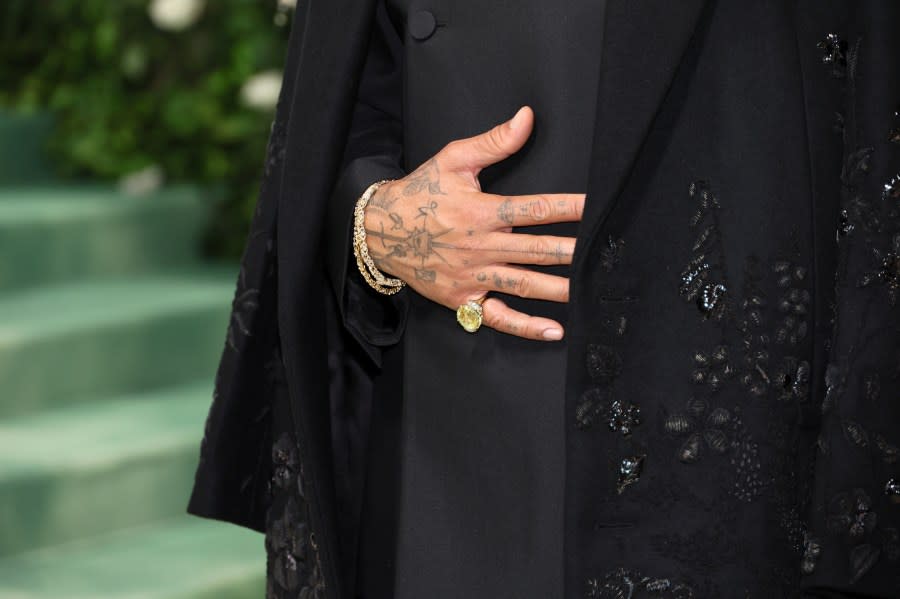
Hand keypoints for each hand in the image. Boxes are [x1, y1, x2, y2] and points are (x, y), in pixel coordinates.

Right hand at [363, 106, 583, 340]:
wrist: (378, 230)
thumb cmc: (418, 193)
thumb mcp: (452, 159)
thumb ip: (494, 142)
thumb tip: (527, 118)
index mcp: (482, 211)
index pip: (536, 208)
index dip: (570, 206)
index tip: (597, 206)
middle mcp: (481, 246)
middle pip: (538, 249)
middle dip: (574, 251)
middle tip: (606, 253)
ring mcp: (473, 277)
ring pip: (525, 284)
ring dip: (560, 289)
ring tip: (590, 289)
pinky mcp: (463, 299)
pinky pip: (499, 317)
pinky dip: (526, 326)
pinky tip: (554, 330)